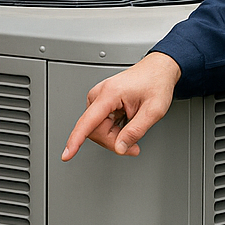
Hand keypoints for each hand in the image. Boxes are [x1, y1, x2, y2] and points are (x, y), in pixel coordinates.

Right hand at [60, 52, 181, 160]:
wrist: (157, 70)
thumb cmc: (155, 83)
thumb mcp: (153, 111)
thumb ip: (136, 131)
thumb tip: (120, 147)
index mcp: (110, 93)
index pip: (88, 122)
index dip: (76, 140)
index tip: (67, 154)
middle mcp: (99, 94)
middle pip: (94, 131)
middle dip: (113, 142)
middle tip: (133, 145)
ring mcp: (98, 99)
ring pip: (97, 130)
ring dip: (114, 137)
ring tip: (132, 129)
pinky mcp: (100, 103)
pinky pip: (100, 125)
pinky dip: (114, 131)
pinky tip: (126, 125)